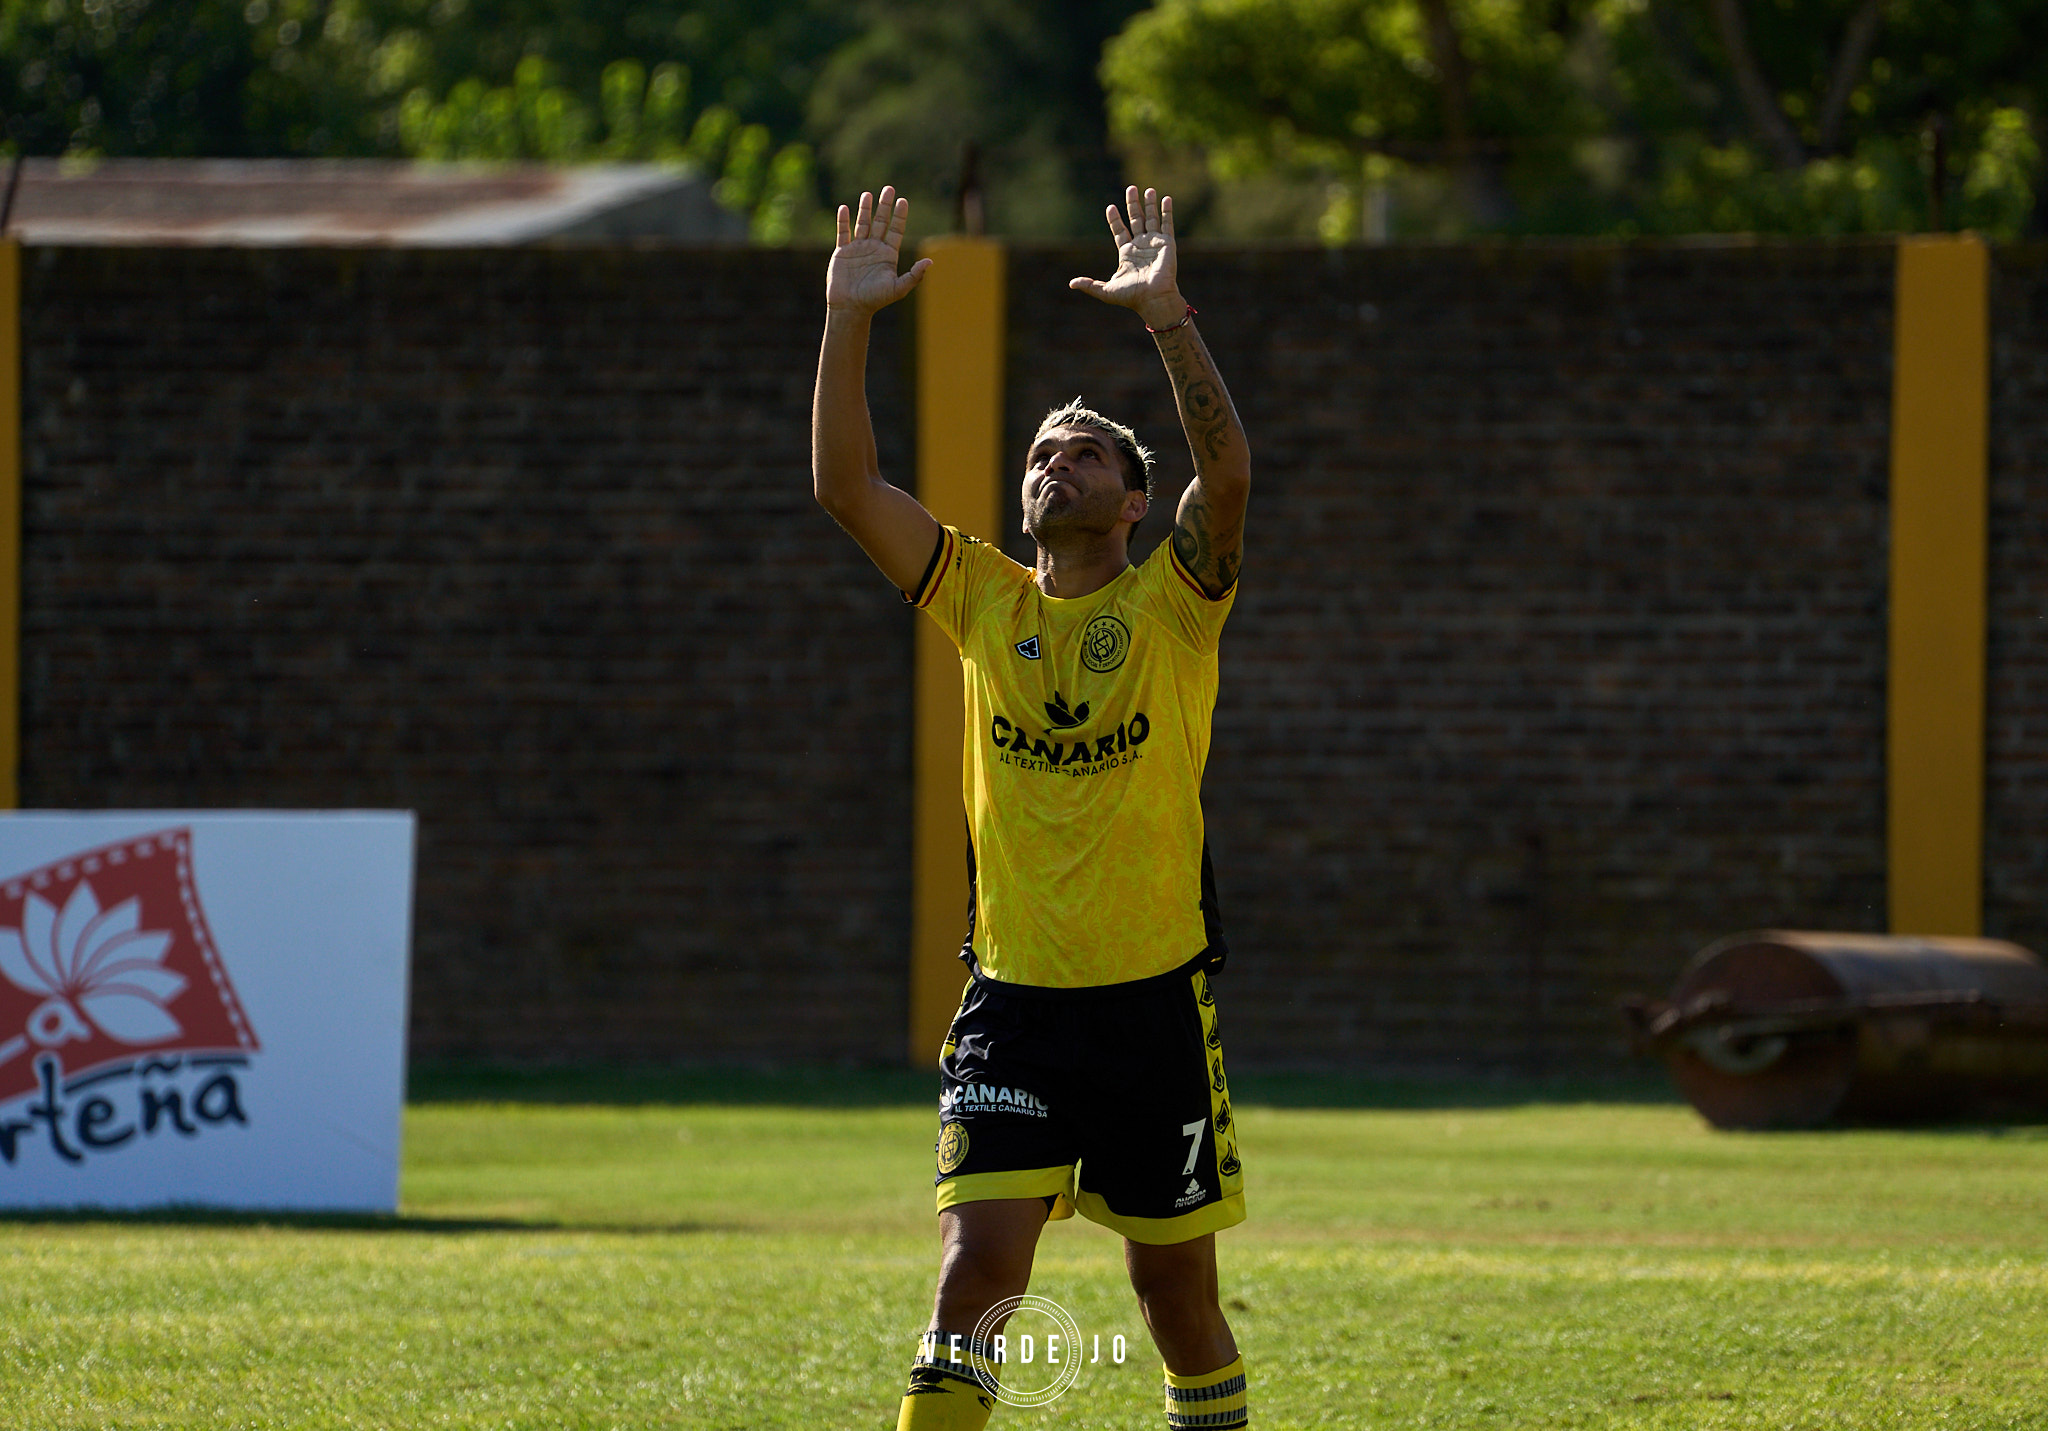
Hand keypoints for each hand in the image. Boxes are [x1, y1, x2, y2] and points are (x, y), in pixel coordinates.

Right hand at [827, 187, 931, 314]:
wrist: (851, 307)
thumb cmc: (875, 300)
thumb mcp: (898, 288)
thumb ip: (914, 275)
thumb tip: (930, 262)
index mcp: (888, 254)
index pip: (896, 230)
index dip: (900, 215)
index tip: (903, 201)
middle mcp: (874, 248)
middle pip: (881, 222)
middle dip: (884, 206)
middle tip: (889, 189)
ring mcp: (858, 249)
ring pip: (862, 224)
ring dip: (865, 209)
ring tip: (868, 194)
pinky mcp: (842, 252)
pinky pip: (843, 233)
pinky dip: (843, 221)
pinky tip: (845, 208)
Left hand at [1069, 186, 1185, 328]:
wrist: (1153, 299)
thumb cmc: (1132, 297)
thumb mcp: (1106, 291)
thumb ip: (1090, 285)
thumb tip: (1071, 284)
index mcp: (1126, 254)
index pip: (1119, 231)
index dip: (1115, 219)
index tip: (1110, 207)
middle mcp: (1140, 246)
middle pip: (1136, 219)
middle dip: (1133, 204)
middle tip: (1131, 188)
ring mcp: (1154, 243)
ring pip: (1151, 219)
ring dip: (1149, 204)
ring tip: (1148, 189)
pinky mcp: (1167, 244)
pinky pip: (1167, 224)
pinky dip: (1167, 212)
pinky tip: (1166, 199)